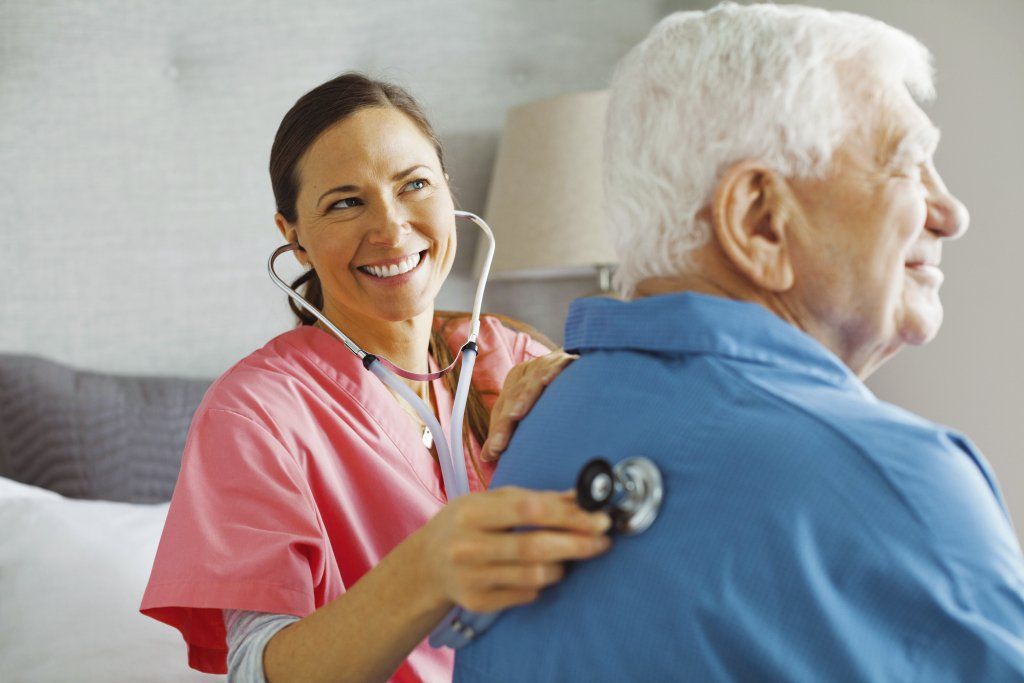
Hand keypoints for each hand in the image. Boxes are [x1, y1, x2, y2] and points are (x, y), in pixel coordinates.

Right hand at [417, 487, 611, 613]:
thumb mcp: (493, 501)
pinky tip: (541, 572)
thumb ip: (537, 499)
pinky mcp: (477, 602)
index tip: (599, 518)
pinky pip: (526, 594)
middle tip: (602, 541)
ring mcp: (471, 577)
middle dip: (577, 544)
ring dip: (562, 566)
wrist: (427, 563)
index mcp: (472, 511)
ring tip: (568, 557)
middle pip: (535, 547)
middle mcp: (467, 545)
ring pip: (535, 575)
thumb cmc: (468, 523)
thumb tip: (583, 497)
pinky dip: (542, 582)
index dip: (569, 515)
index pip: (529, 511)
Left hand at [481, 350, 577, 460]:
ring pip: (532, 383)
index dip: (497, 431)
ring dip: (523, 398)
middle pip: (513, 397)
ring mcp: (547, 365)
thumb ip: (511, 431)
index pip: (502, 408)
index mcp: (517, 383)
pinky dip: (553, 372)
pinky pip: (559, 366)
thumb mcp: (533, 410)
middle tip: (497, 447)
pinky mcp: (566, 360)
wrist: (588, 369)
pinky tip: (548, 380)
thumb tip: (488, 456)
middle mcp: (529, 373)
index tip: (493, 454)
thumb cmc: (558, 395)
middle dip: (505, 423)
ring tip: (514, 415)